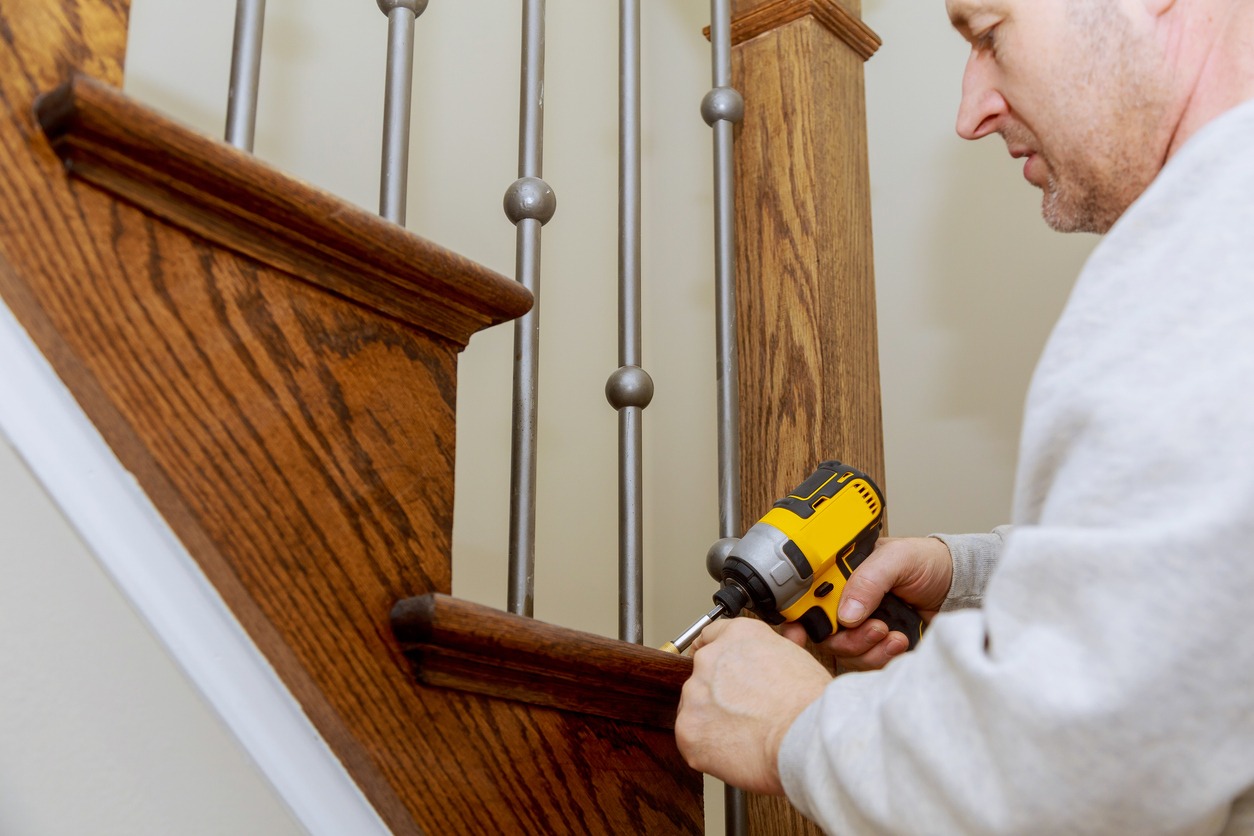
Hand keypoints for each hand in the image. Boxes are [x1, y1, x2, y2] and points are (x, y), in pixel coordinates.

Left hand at [675, 617, 830, 793]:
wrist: (805, 737)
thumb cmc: (809, 704)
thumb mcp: (798, 658)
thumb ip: (776, 649)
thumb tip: (790, 637)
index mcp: (737, 636)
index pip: (712, 636)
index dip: (719, 657)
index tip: (719, 670)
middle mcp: (710, 659)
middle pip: (703, 677)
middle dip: (718, 695)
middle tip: (745, 714)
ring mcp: (695, 694)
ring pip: (695, 709)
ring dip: (712, 721)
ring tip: (745, 736)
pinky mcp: (688, 729)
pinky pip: (692, 739)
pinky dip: (708, 749)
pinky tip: (734, 751)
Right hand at [780, 536, 952, 670]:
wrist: (959, 587)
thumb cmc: (928, 562)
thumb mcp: (898, 558)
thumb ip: (869, 579)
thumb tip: (845, 613)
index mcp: (840, 575)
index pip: (806, 598)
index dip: (798, 617)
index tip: (800, 632)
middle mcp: (846, 601)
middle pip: (821, 632)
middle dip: (844, 638)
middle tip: (873, 628)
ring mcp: (861, 626)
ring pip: (843, 651)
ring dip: (866, 648)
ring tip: (891, 633)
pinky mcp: (879, 646)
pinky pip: (867, 662)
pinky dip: (882, 656)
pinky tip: (900, 641)